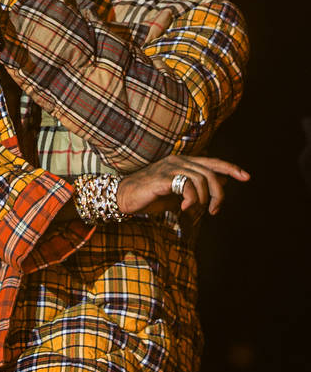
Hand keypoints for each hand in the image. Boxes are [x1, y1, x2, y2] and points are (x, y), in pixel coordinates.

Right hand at [116, 154, 249, 216]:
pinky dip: (190, 199)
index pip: (212, 162)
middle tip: (213, 210)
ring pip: (201, 179)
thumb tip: (221, 183)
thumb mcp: (179, 191)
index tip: (246, 176)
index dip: (230, 168)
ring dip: (203, 199)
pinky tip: (183, 207)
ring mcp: (169, 168)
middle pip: (210, 172)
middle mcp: (178, 161)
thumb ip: (197, 186)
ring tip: (194, 209)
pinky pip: (186, 185)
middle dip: (218, 193)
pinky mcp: (162, 178)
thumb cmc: (152, 195)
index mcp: (183, 162)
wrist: (125, 197)